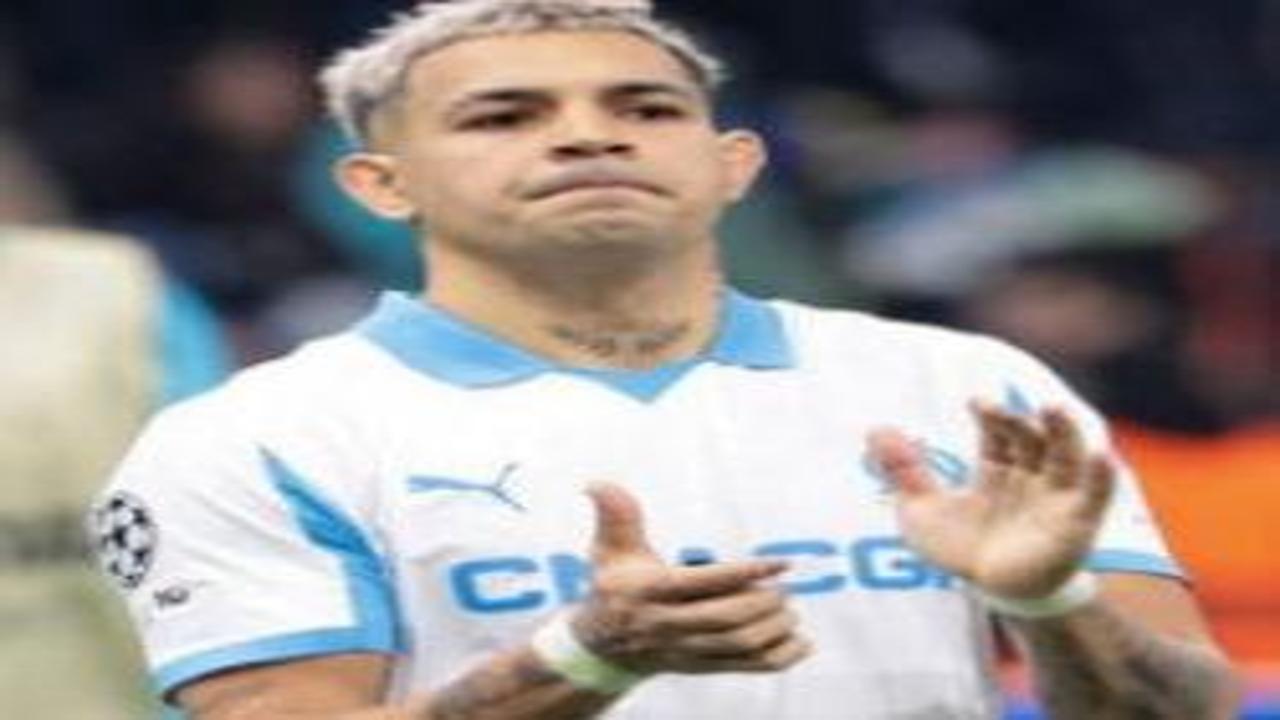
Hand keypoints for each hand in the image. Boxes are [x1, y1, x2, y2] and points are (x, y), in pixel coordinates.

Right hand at [570, 483, 811, 674]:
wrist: (602, 648)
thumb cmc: (613, 589)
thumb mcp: (608, 550)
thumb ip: (615, 514)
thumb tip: (596, 484)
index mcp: (650, 592)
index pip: (703, 583)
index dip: (745, 573)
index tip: (780, 563)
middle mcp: (667, 625)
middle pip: (725, 619)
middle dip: (763, 603)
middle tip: (784, 589)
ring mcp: (686, 650)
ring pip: (737, 646)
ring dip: (772, 629)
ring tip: (788, 610)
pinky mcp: (701, 666)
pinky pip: (745, 668)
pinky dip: (777, 658)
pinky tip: (798, 642)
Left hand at [867, 402, 1114, 599]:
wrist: (986, 592)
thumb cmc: (958, 547)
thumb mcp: (921, 509)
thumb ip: (902, 471)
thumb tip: (874, 430)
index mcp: (998, 466)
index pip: (999, 432)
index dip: (991, 415)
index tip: (976, 402)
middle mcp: (1030, 475)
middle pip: (1032, 437)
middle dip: (1020, 419)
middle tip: (1002, 406)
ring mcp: (1055, 497)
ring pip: (1066, 455)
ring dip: (1064, 431)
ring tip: (1053, 408)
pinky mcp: (1075, 524)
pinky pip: (1095, 496)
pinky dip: (1101, 475)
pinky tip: (1102, 454)